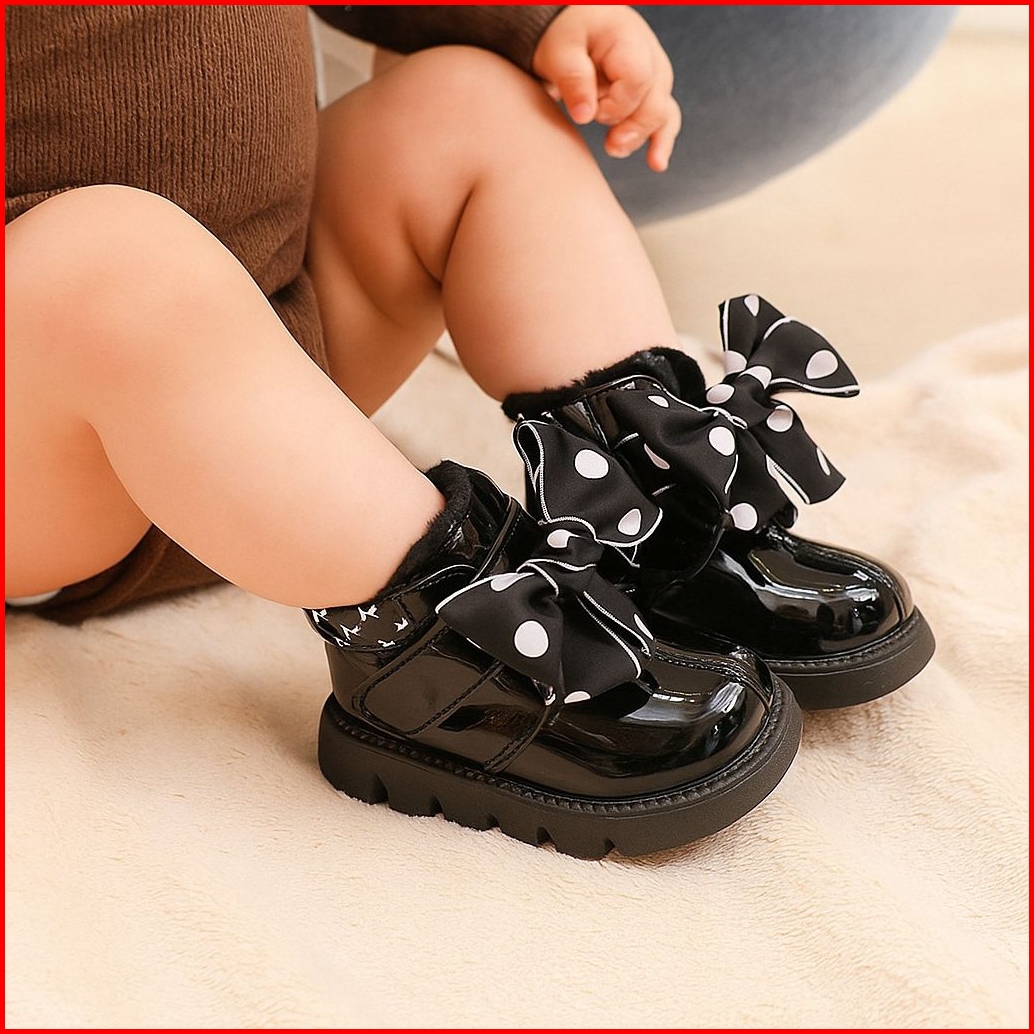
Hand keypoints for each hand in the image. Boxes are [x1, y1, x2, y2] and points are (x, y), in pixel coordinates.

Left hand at [532, 5, 680, 171]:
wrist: (573, 27)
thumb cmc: (567, 34)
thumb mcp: (560, 51)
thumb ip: (574, 80)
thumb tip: (584, 116)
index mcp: (630, 40)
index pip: (637, 82)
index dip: (617, 105)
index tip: (591, 110)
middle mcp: (651, 57)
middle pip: (655, 102)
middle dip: (633, 129)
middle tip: (609, 145)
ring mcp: (654, 76)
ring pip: (662, 114)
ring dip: (642, 137)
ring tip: (616, 150)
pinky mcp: (650, 93)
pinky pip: (664, 118)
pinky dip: (660, 141)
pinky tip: (656, 163)